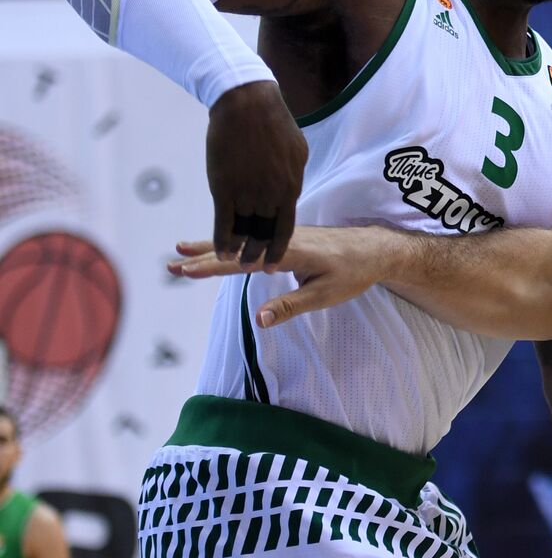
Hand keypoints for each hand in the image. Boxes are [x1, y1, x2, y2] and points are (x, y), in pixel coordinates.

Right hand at [169, 226, 390, 327]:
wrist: (374, 248)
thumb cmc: (353, 273)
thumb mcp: (325, 294)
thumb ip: (291, 306)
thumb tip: (258, 320)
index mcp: (289, 252)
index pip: (242, 261)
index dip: (212, 266)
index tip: (184, 270)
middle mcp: (282, 239)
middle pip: (235, 247)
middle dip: (201, 255)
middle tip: (170, 263)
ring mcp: (283, 236)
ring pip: (241, 240)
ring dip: (211, 246)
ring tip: (181, 249)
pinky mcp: (287, 238)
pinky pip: (253, 239)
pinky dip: (231, 242)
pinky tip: (219, 246)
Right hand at [207, 81, 307, 268]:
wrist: (247, 105)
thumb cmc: (274, 124)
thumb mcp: (297, 152)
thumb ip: (293, 176)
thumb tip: (290, 190)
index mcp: (290, 187)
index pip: (286, 228)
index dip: (279, 248)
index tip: (275, 264)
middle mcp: (270, 195)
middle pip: (265, 234)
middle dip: (259, 254)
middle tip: (253, 268)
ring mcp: (247, 193)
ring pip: (244, 231)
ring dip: (239, 249)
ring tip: (235, 262)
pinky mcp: (224, 188)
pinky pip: (223, 222)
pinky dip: (221, 240)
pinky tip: (220, 252)